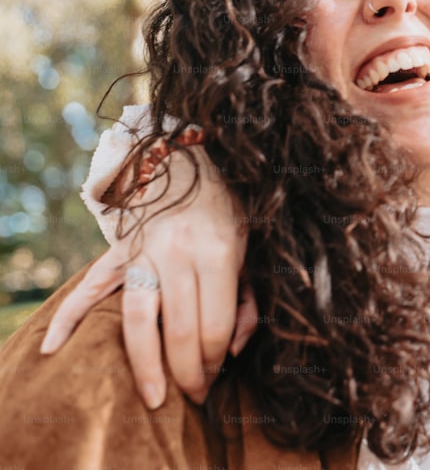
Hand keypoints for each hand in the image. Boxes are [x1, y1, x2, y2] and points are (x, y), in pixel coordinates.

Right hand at [40, 145, 252, 407]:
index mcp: (217, 252)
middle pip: (180, 329)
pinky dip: (67, 318)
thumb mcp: (247, 248)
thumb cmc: (222, 212)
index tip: (216, 378)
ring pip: (138, 317)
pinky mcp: (116, 252)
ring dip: (145, 364)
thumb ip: (245, 301)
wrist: (184, 162)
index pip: (215, 323)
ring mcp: (142, 253)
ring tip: (153, 396)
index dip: (216, 359)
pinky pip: (89, 288)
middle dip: (188, 372)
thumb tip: (231, 350)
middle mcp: (178, 254)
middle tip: (194, 397)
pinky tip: (53, 349)